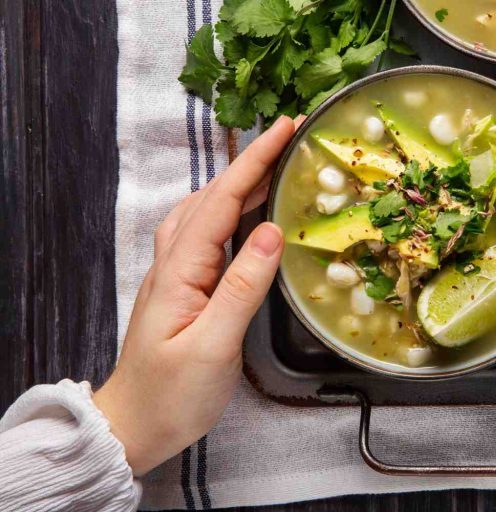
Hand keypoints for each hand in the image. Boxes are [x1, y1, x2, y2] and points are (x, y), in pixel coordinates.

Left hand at [94, 116, 299, 475]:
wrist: (134, 426)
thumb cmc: (172, 395)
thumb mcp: (213, 346)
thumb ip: (242, 288)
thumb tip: (272, 232)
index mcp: (181, 271)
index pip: (221, 201)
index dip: (255, 162)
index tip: (287, 128)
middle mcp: (174, 262)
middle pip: (212, 197)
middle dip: (251, 162)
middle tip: (291, 139)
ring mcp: (176, 274)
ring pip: (205, 211)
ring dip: (239, 182)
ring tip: (276, 167)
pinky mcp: (184, 288)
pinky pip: (207, 234)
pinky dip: (230, 210)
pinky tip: (247, 214)